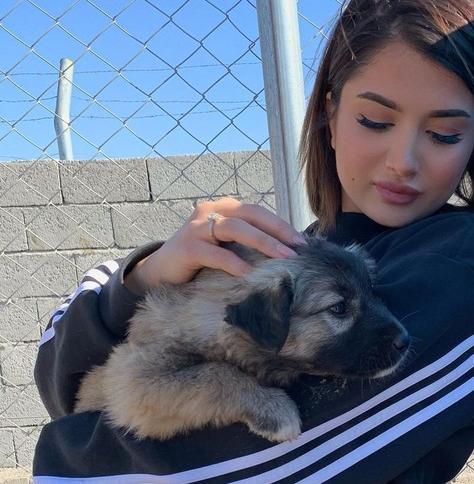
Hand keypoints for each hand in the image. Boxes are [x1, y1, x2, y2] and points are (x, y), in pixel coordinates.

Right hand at [125, 198, 306, 293]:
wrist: (160, 271)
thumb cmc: (200, 260)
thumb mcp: (226, 246)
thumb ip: (248, 243)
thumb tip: (286, 252)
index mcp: (224, 208)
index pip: (258, 212)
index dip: (281, 225)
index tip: (303, 243)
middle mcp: (210, 212)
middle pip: (250, 215)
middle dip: (277, 231)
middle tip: (298, 249)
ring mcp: (196, 228)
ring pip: (235, 229)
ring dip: (263, 243)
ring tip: (283, 259)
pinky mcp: (187, 248)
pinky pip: (216, 254)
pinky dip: (235, 264)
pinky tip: (250, 274)